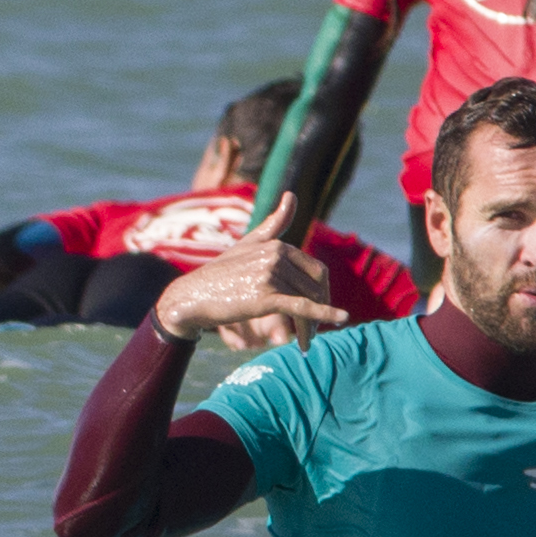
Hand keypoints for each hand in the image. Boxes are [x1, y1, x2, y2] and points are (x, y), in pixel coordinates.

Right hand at [152, 195, 347, 353]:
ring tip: (305, 341)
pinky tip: (342, 319)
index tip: (319, 312)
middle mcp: (276, 256)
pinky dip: (324, 314)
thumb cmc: (222, 273)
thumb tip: (292, 194)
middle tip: (313, 332)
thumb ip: (274, 223)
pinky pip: (302, 307)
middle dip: (320, 309)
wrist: (193, 296)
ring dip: (312, 325)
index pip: (316, 271)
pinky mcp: (266, 297)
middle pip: (316, 286)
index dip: (321, 294)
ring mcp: (271, 275)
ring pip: (309, 301)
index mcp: (277, 245)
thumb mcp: (248, 244)